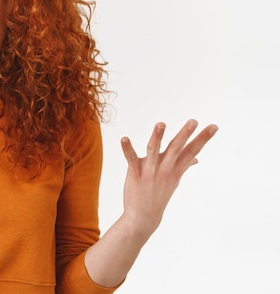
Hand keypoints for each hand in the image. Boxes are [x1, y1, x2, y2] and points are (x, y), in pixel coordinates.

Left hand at [120, 119, 217, 234]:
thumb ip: (184, 166)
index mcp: (176, 169)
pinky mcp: (135, 173)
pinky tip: (124, 138)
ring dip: (157, 137)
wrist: (144, 216)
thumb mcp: (174, 179)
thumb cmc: (159, 194)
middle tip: (193, 121)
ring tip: (161, 124)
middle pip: (176, 149)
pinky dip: (127, 148)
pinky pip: (131, 159)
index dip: (203, 138)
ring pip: (154, 150)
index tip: (214, 126)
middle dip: (185, 134)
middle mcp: (165, 169)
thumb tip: (196, 159)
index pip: (192, 151)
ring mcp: (150, 171)